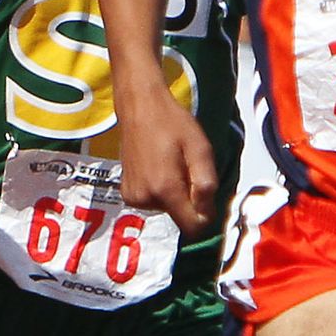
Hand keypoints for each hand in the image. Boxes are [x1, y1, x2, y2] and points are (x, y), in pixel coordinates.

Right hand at [119, 93, 217, 237]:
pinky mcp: (127, 193)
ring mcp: (133, 197)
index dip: (206, 216)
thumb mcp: (200, 150)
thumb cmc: (173, 124)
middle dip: (189, 199)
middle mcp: (146, 199)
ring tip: (171, 164)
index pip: (192, 227)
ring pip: (168, 210)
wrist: (139, 108)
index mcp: (165, 189)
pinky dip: (160, 191)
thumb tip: (208, 215)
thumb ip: (206, 185)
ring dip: (175, 193)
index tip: (206, 195)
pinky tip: (157, 168)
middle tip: (186, 168)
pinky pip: (154, 202)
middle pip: (181, 217)